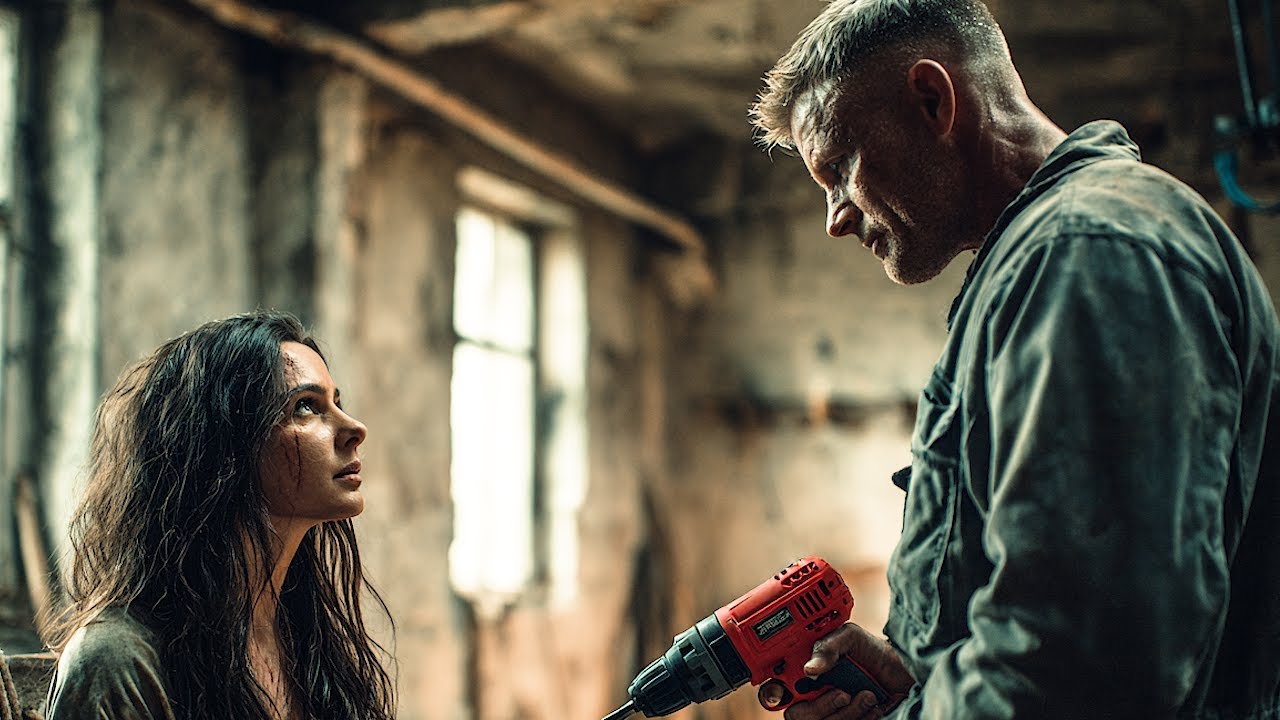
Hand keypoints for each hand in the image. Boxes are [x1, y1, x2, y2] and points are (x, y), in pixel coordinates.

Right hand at [757, 623, 914, 719]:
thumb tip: (809, 667)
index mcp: (806, 673)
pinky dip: (860, 717)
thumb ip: (828, 646)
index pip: (777, 688)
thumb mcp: (850, 637)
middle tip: (841, 693)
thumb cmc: (874, 652)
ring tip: (865, 695)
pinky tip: (871, 704)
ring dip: (846, 712)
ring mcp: (831, 712)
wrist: (905, 672)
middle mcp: (814, 695)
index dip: (772, 693)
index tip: (783, 691)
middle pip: (796, 714)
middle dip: (819, 707)